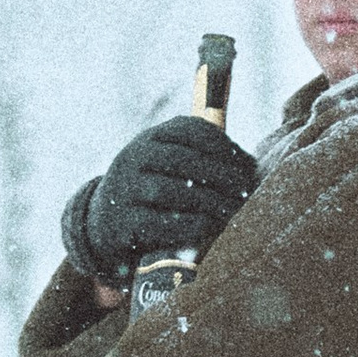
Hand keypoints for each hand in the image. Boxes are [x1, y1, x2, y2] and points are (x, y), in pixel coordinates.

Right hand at [75, 116, 256, 281]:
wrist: (106, 221)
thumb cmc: (154, 189)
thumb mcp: (169, 164)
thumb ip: (204, 157)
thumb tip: (250, 164)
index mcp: (151, 138)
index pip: (189, 129)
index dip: (223, 145)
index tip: (246, 164)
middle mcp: (134, 157)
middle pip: (183, 160)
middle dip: (221, 175)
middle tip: (244, 191)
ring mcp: (125, 189)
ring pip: (171, 191)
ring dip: (209, 202)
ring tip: (233, 212)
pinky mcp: (124, 222)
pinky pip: (161, 222)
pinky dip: (191, 224)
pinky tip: (211, 227)